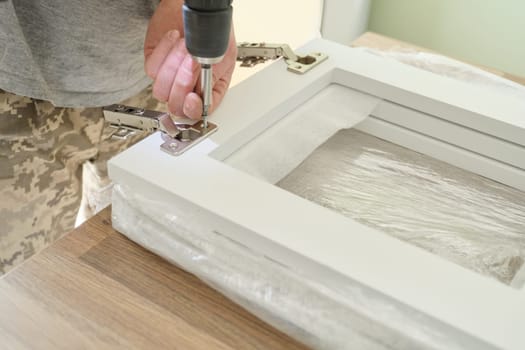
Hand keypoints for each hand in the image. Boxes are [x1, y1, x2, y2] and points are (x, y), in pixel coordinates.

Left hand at [144, 0, 236, 118]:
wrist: (191, 6)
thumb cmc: (212, 28)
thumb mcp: (223, 58)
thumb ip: (213, 81)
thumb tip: (203, 99)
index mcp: (208, 90)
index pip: (198, 113)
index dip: (193, 109)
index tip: (192, 98)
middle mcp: (188, 87)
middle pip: (176, 105)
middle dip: (183, 83)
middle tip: (192, 63)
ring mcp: (169, 77)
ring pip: (161, 89)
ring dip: (173, 65)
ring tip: (185, 47)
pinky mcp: (155, 63)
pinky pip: (152, 69)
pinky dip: (163, 51)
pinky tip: (174, 39)